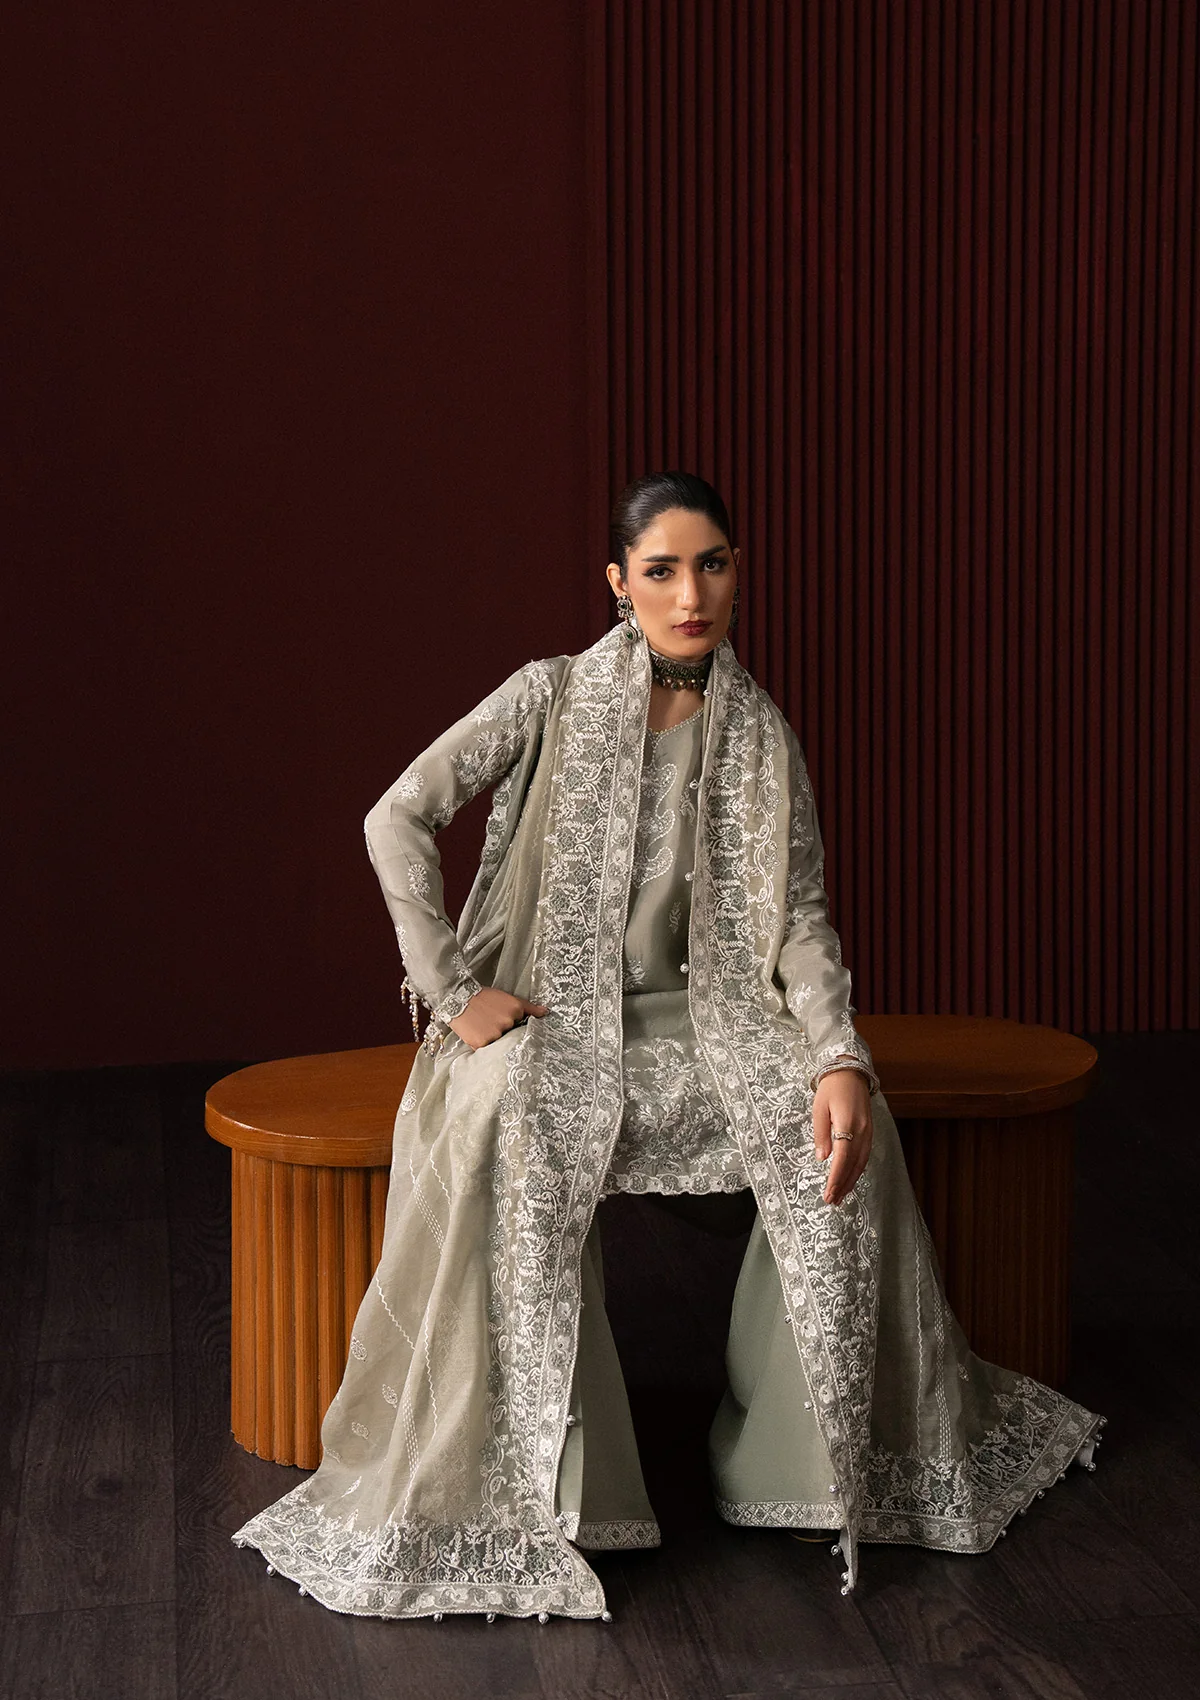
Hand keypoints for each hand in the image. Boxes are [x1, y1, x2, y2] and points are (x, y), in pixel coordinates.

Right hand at [448, 986, 548, 1049]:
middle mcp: (508, 1022)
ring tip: (481, 1026)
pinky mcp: (482, 1043)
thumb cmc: (483, 997)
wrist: (457, 997)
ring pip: (500, 1042)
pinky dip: (483, 1043)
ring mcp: (495, 1034)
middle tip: (489, 1021)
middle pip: (511, 1034)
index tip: (500, 1019)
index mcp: (515, 1009)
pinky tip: (477, 1032)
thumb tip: (546, 1012)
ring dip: (493, 1038)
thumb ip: (528, 1007)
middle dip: (503, 1031)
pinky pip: (487, 1049)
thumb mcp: (507, 998)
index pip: (521, 1024)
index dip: (511, 1023)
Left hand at [812, 1067, 873, 1205]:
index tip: (828, 1193)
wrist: (850, 1072)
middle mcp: (862, 1131)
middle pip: (854, 1165)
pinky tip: (850, 1178)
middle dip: (843, 1185)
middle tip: (832, 1201)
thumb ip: (821, 1133)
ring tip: (840, 1196)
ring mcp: (868, 1132)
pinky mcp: (870, 1131)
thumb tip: (821, 1158)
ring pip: (861, 1163)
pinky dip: (857, 1170)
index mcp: (848, 1124)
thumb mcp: (819, 1108)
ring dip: (851, 1181)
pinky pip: (865, 1155)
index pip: (843, 1158)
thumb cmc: (831, 1088)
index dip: (836, 1178)